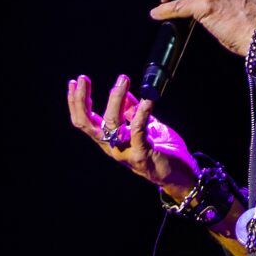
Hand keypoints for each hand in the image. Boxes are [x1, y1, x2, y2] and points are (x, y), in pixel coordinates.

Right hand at [66, 73, 198, 198]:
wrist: (181, 176)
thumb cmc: (163, 152)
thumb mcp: (145, 128)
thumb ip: (133, 113)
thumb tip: (126, 93)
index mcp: (109, 140)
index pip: (84, 121)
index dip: (75, 102)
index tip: (74, 82)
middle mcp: (112, 147)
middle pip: (87, 124)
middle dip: (81, 100)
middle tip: (83, 79)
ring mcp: (126, 152)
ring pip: (111, 123)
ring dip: (115, 98)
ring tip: (122, 80)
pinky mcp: (142, 154)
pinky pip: (138, 130)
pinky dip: (141, 112)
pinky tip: (148, 99)